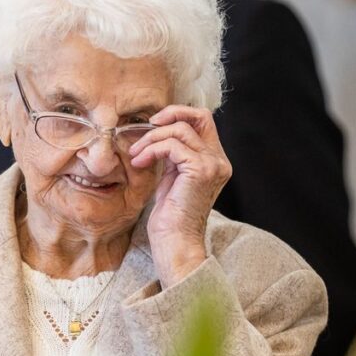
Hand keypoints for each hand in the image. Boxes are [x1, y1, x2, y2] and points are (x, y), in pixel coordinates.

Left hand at [130, 105, 231, 286]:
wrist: (174, 242)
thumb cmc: (170, 216)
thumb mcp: (172, 177)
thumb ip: (174, 154)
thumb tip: (159, 132)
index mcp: (215, 161)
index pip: (204, 121)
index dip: (179, 114)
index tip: (154, 124)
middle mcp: (219, 161)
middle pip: (200, 116)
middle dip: (170, 114)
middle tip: (146, 128)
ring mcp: (213, 165)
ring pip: (180, 130)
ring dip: (151, 138)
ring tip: (136, 155)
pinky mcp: (200, 170)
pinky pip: (171, 145)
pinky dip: (151, 149)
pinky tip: (140, 162)